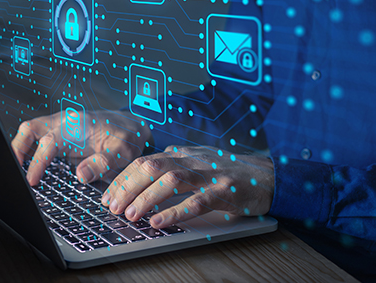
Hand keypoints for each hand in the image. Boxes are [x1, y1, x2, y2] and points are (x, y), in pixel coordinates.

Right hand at [11, 110, 151, 185]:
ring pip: (30, 131)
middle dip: (17, 149)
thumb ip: (102, 163)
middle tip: (13, 172)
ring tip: (18, 172)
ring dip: (21, 149)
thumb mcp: (122, 152)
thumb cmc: (126, 137)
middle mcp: (64, 123)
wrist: (131, 125)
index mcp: (78, 127)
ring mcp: (60, 127)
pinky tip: (29, 166)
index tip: (32, 180)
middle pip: (30, 129)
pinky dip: (30, 150)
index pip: (49, 142)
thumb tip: (80, 175)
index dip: (37, 162)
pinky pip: (38, 138)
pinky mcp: (59, 134)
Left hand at [101, 146, 274, 228]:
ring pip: (171, 181)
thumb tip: (143, 175)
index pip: (145, 161)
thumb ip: (172, 166)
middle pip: (152, 167)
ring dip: (147, 198)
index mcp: (183, 154)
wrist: (267, 174)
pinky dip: (175, 212)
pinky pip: (197, 202)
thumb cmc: (227, 171)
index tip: (108, 195)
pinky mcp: (224, 191)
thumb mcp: (196, 163)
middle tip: (112, 206)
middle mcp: (192, 160)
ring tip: (131, 215)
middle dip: (128, 187)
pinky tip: (159, 222)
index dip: (123, 178)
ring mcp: (209, 174)